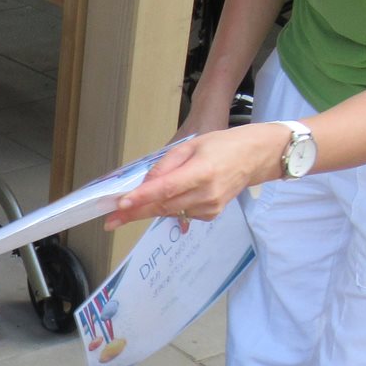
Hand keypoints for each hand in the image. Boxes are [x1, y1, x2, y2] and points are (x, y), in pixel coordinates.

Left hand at [104, 122, 285, 228]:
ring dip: (148, 210)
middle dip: (135, 213)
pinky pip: (181, 214)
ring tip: (128, 210)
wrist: (255, 157)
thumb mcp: (191, 145)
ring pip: (169, 212)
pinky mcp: (211, 215)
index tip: (121, 205)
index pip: (165, 189)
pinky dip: (168, 207)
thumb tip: (145, 185)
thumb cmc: (222, 145)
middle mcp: (206, 194)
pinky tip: (166, 199)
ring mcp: (210, 207)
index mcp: (201, 172)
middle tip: (110, 220)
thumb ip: (166, 165)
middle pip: (163, 206)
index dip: (142, 198)